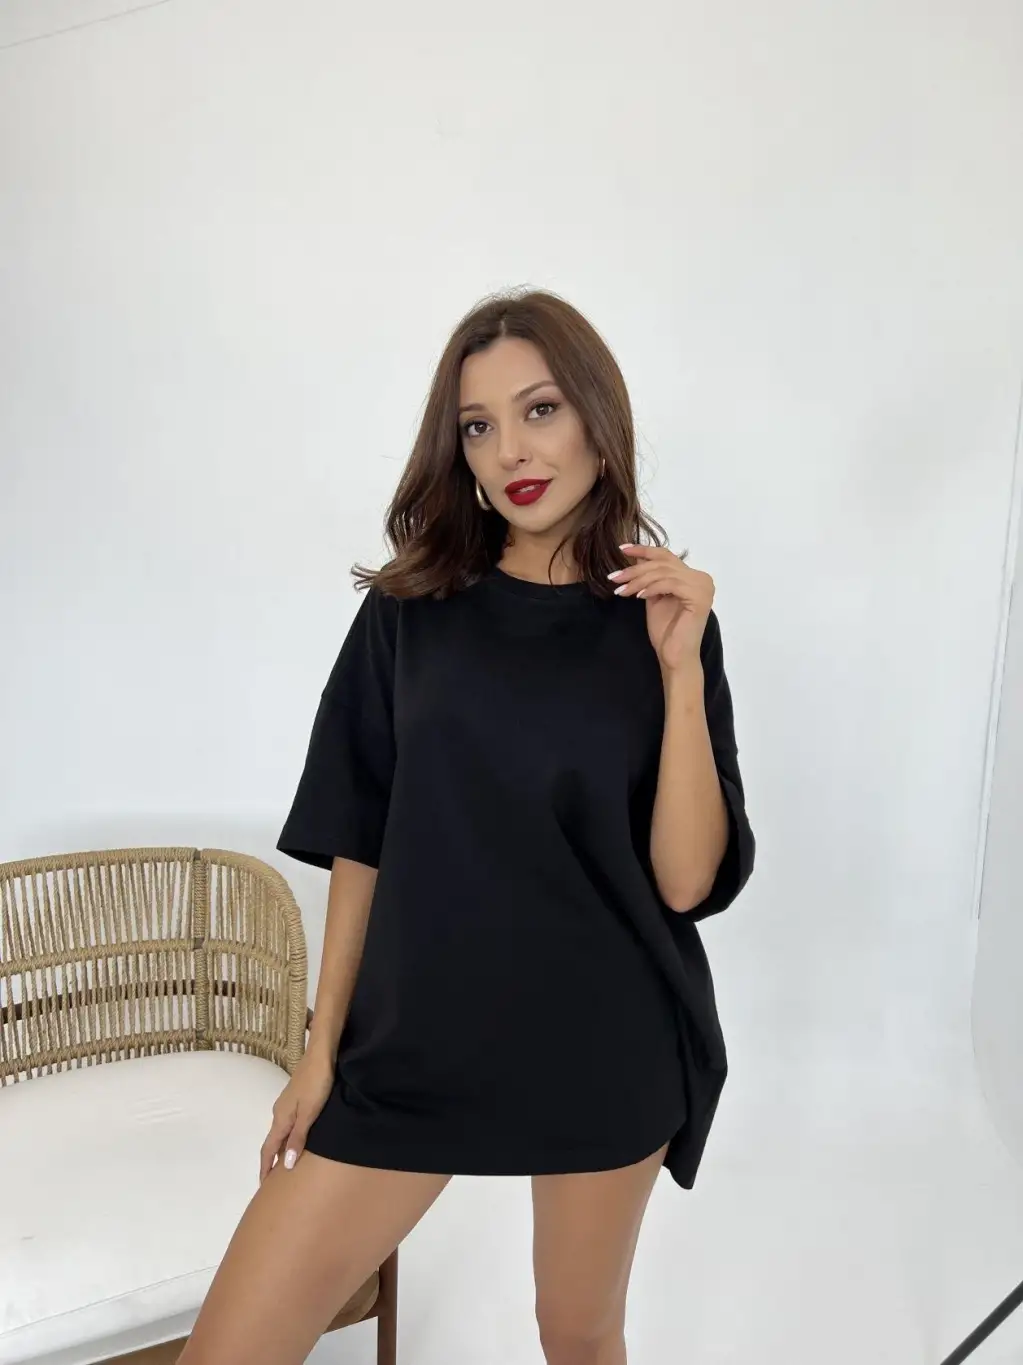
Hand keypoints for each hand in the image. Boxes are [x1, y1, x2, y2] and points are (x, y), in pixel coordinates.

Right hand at [259, 1048, 334, 1182]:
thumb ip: (298, 1138)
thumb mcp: (309, 1113)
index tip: (263, 1186)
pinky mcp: (296, 1097)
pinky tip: (297, 1137)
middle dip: (271, 1161)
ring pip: (281, 1131)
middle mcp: (280, 1112)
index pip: (269, 1149)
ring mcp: (288, 1103)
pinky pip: (288, 1123)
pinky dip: (289, 1136)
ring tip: (286, 1163)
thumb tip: (285, 1164)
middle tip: (275, 1180)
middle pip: (273, 1141)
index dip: (265, 1167)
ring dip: (281, 1148)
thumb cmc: (317, 1083)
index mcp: (281, 1118)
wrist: (321, 1054)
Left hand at [609, 545, 714, 673]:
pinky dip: (651, 588)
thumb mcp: (654, 597)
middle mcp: (702, 578)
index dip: (643, 550)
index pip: (666, 556)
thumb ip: (650, 578)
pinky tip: (637, 596)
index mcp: (693, 577)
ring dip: (638, 580)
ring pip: (663, 572)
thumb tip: (634, 558)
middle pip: (662, 563)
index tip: (622, 548)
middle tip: (614, 577)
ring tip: (621, 590)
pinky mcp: (699, 596)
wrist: (674, 656)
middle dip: (635, 569)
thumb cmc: (666, 631)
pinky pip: (669, 584)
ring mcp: (702, 587)